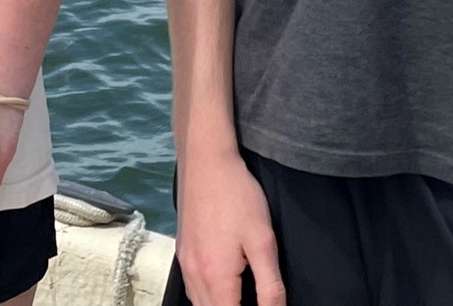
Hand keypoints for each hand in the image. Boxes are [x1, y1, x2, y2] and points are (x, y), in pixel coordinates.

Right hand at [171, 145, 282, 305]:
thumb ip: (270, 286)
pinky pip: (192, 289)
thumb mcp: (263, 241)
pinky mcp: (182, 251)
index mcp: (216, 278)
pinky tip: (222, 290)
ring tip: (241, 300)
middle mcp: (194, 276)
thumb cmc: (237, 196)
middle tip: (258, 301)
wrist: (205, 161)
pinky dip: (207, 298)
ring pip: (198, 304)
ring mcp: (185, 263)